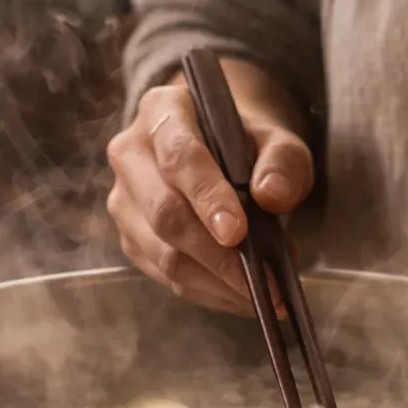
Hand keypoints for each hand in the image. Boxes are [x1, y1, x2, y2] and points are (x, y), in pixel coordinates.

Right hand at [106, 71, 313, 313]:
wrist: (218, 146)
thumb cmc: (246, 141)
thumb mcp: (277, 138)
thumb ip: (283, 162)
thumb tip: (272, 195)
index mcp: (163, 111)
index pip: (179, 158)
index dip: (207, 197)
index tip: (238, 233)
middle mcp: (130, 155)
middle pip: (165, 213)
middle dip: (216, 254)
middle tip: (262, 280)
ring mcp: (124, 201)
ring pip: (163, 254)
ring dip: (216, 280)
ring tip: (263, 292)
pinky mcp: (131, 239)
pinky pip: (166, 276)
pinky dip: (208, 291)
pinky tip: (241, 295)